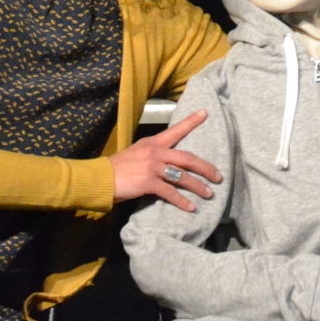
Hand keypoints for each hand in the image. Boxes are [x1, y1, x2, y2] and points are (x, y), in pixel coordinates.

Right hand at [108, 109, 222, 211]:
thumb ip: (153, 154)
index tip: (204, 113)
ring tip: (209, 194)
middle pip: (188, 158)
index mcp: (153, 142)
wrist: (101, 178)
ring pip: (182, 177)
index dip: (191, 121)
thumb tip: (169, 162)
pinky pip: (170, 192)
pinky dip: (182, 201)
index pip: (176, 130)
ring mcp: (152, 167)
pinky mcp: (148, 182)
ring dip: (198, 186)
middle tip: (218, 176)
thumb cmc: (119, 167)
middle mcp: (155, 152)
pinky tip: (191, 207)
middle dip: (206, 167)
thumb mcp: (137, 153)